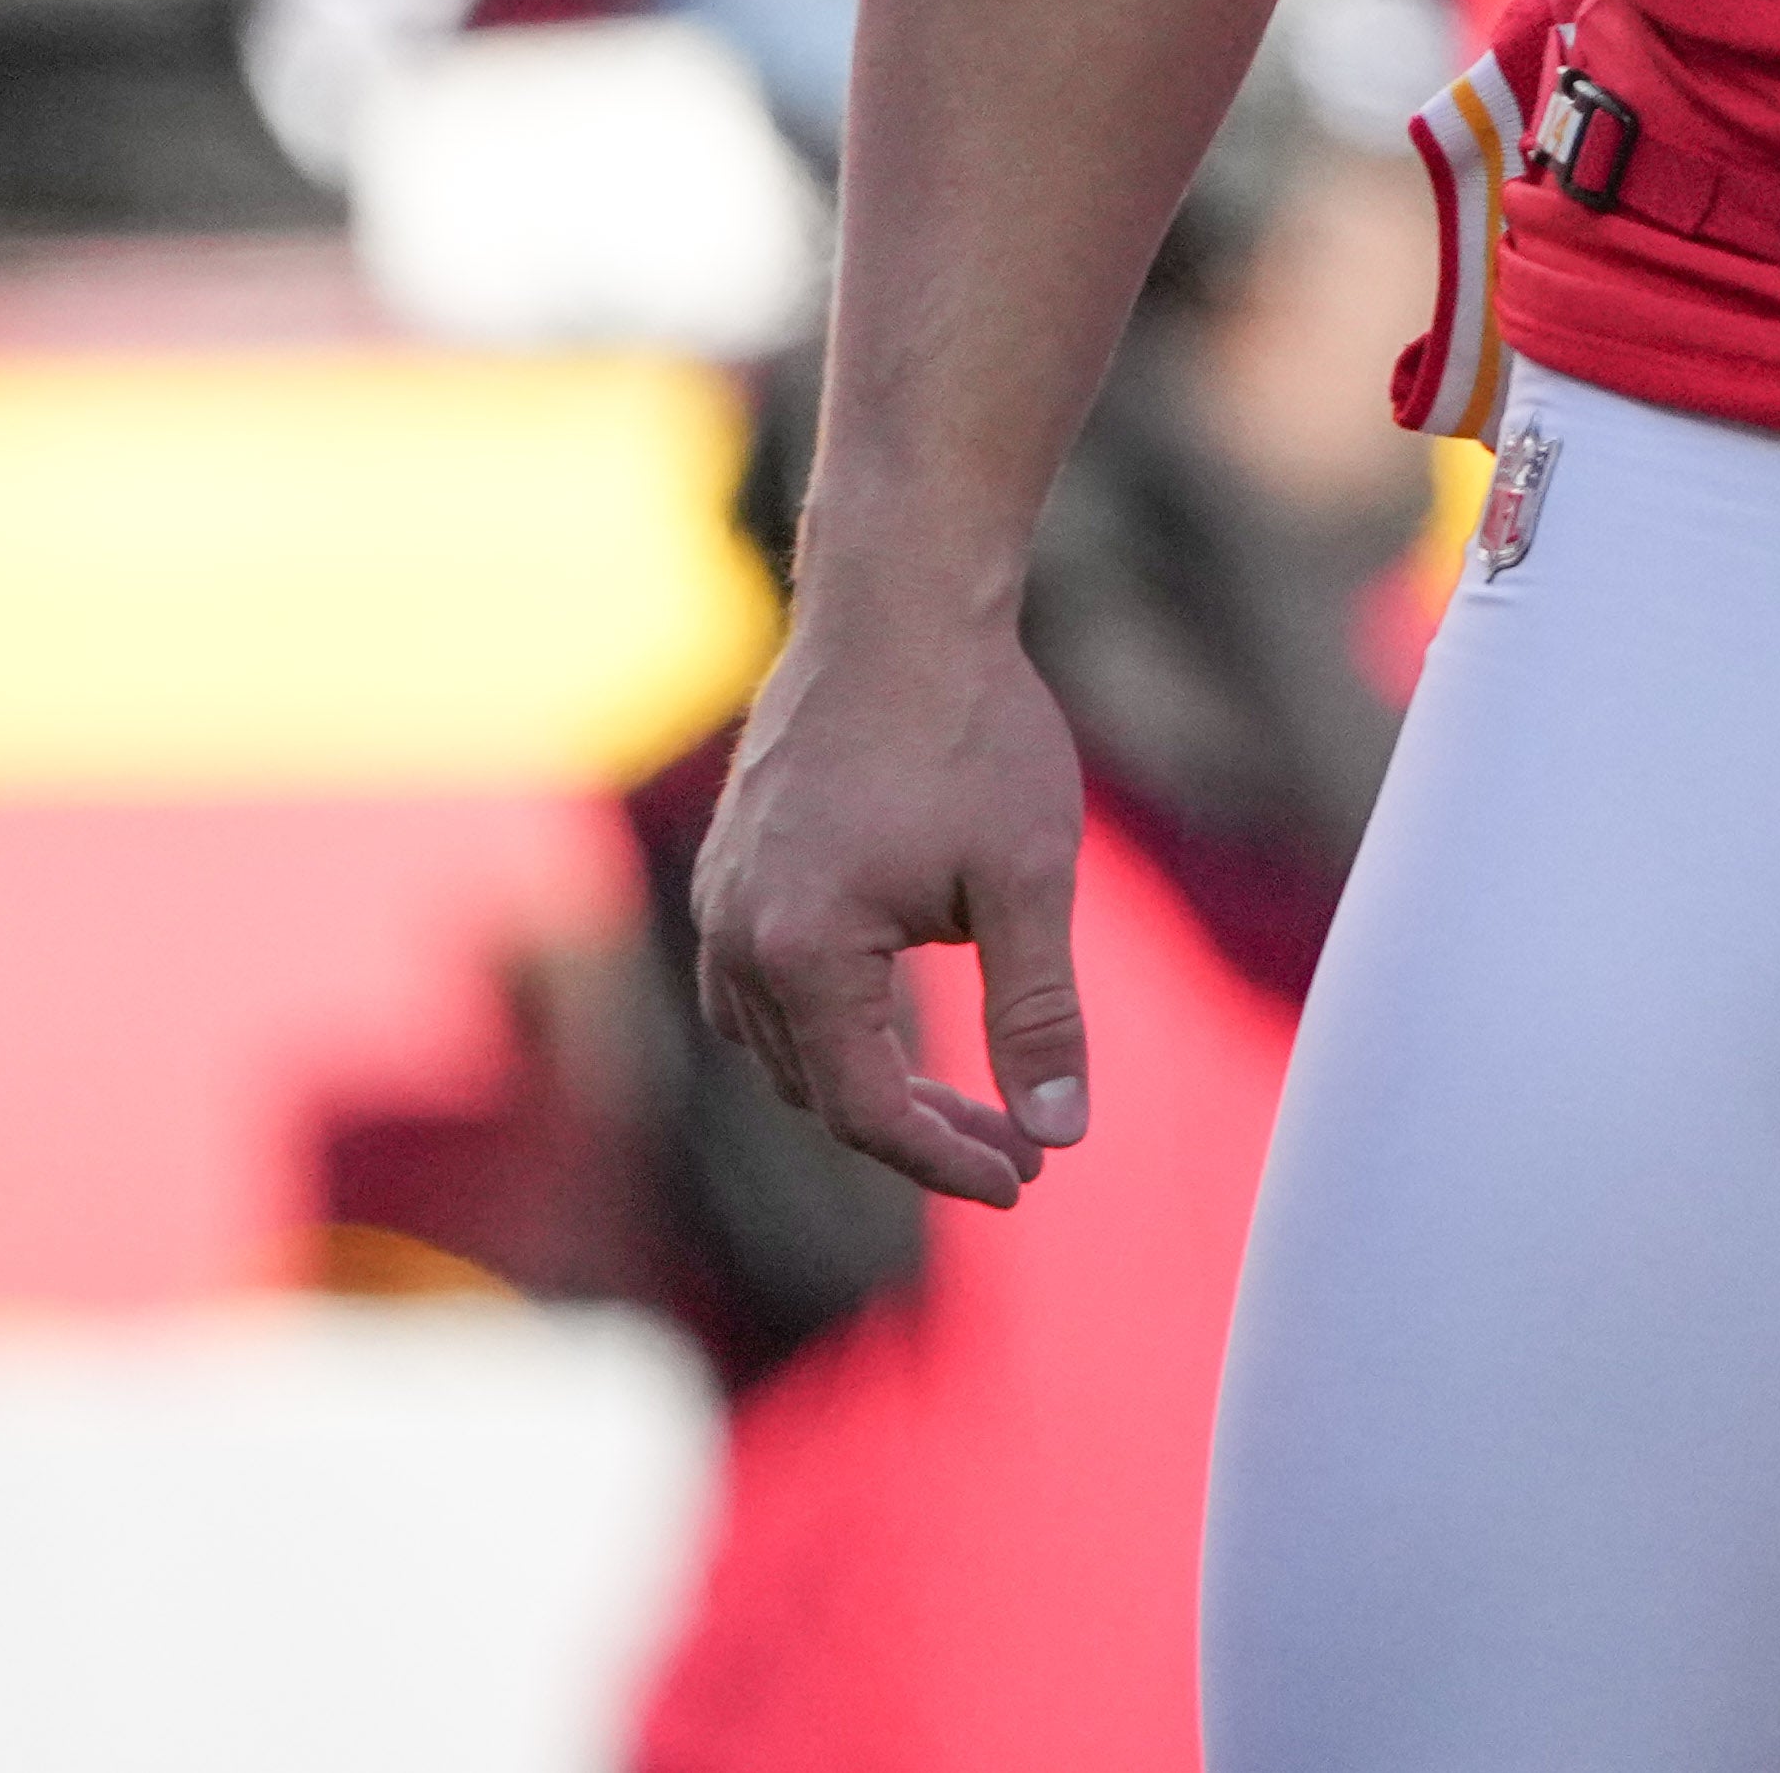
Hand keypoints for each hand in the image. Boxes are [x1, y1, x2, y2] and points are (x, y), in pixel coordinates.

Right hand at [687, 585, 1097, 1208]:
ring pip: (782, 1045)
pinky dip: (824, 1025)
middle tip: (1016, 1148)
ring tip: (962, 1100)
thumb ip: (1038, 1015)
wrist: (902, 602)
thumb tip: (1060, 1133)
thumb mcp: (1029, 880)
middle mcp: (735, 939)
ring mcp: (719, 900)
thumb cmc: (973, 730)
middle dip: (918, 1129)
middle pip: (820, 1087)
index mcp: (801, 955)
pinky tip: (889, 1018)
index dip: (947, 1158)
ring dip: (865, 1083)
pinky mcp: (729, 866)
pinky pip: (758, 987)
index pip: (868, 1109)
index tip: (1025, 1178)